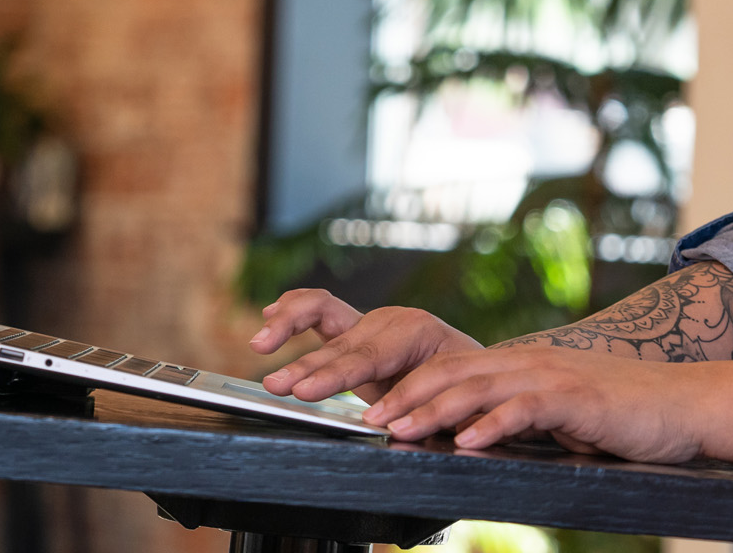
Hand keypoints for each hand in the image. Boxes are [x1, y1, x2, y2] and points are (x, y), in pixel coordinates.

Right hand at [251, 289, 482, 403]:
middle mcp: (392, 321)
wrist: (473, 371)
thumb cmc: (464, 389)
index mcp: (420, 334)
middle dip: (308, 366)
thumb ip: (424, 407)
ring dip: (289, 331)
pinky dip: (294, 310)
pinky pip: (320, 309)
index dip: (338, 375)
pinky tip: (270, 314)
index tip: (308, 393)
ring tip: (259, 346)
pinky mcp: (354, 328)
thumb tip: (395, 424)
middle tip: (278, 386)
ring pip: (324, 318)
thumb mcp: (453, 401)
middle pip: (342, 344)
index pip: (371, 356)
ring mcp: (371, 321)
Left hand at [362, 345, 719, 461]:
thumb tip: (473, 438)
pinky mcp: (578, 397)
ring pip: (481, 386)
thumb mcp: (560, 413)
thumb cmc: (624, 414)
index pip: (453, 370)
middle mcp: (532, 361)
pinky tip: (469, 441)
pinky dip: (495, 423)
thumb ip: (519, 418)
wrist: (684, 403)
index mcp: (523, 364)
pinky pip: (528, 408)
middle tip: (368, 420)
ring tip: (401, 429)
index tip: (371, 412)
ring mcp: (554, 375)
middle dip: (406, 396)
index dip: (409, 389)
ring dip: (436, 409)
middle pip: (454, 371)